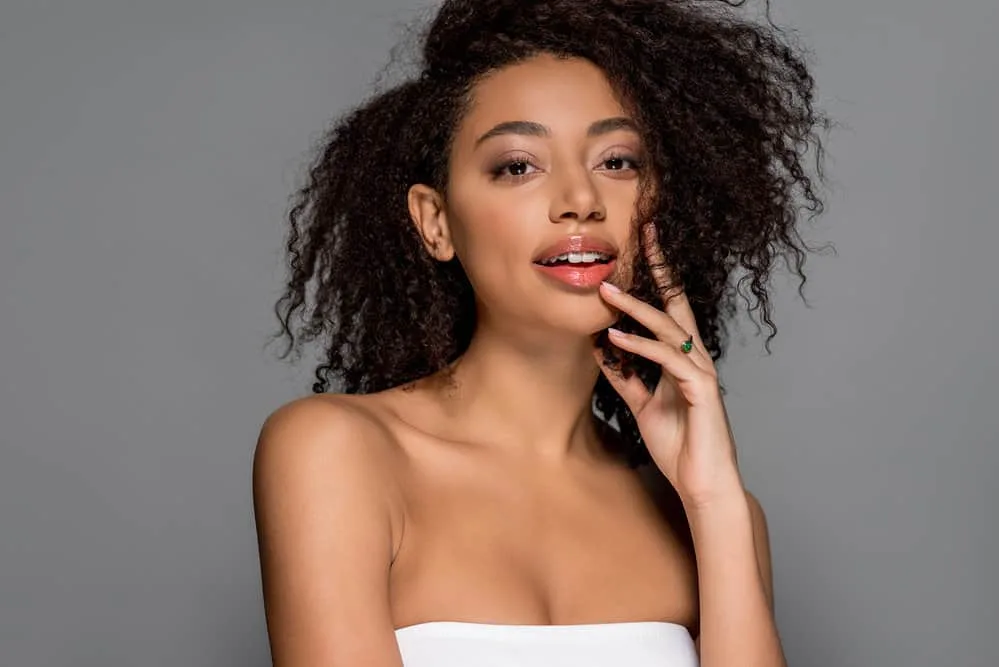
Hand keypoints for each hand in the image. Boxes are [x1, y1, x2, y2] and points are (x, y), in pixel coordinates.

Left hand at [594, 223, 743, 508]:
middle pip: (676, 304)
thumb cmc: (679, 446)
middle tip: (641, 235)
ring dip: (635, 308)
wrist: (703, 484)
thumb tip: (602, 350)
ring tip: (605, 290)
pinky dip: (639, 347)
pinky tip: (615, 338)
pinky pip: (667, 361)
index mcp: (683, 359)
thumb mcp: (643, 405)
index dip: (658, 276)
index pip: (670, 309)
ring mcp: (702, 372)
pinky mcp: (702, 391)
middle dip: (660, 269)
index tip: (644, 244)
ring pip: (669, 329)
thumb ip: (626, 378)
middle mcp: (696, 358)